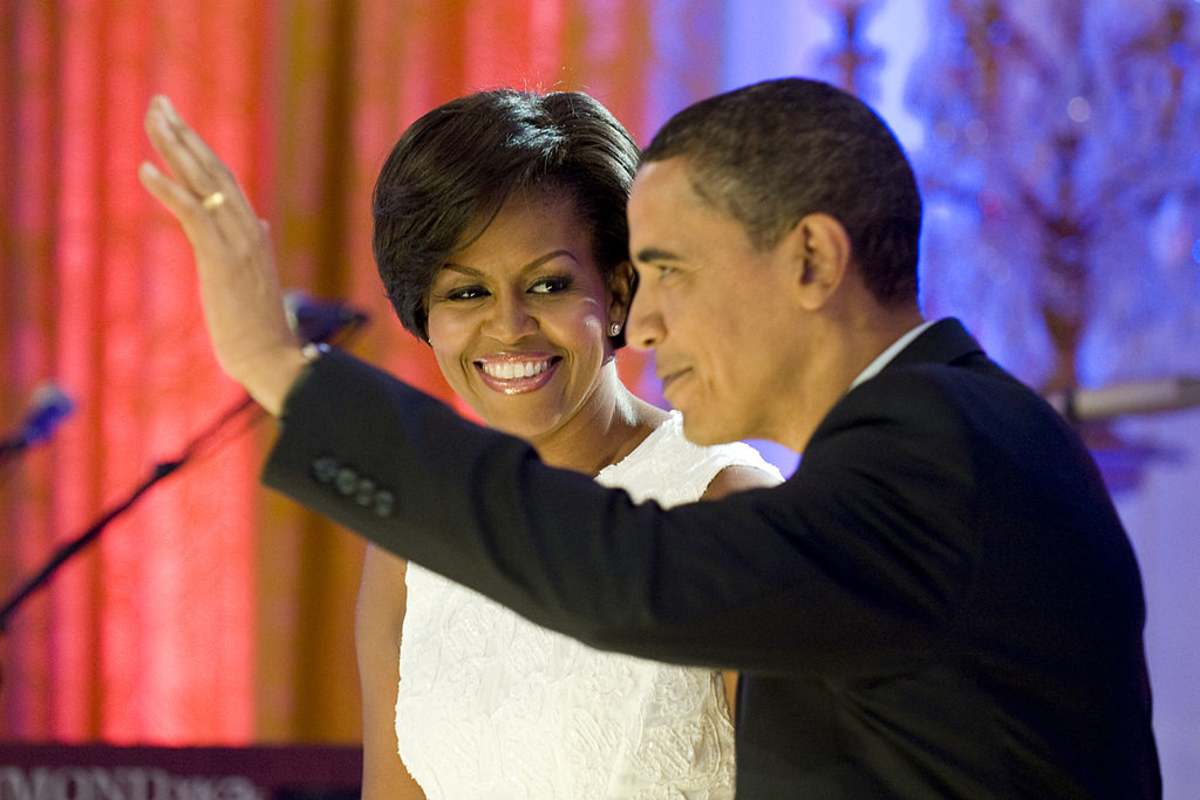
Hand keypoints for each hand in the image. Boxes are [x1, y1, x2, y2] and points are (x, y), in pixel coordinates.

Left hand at [138, 95, 304, 414]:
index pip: (224, 180)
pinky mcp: (221, 259)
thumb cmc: (260, 328)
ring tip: (152, 118)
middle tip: (159, 101)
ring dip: (175, 148)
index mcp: (253, 232)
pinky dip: (170, 190)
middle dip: (184, 133)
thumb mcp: (255, 278)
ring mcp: (237, 242)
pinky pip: (193, 214)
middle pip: (213, 169)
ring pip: (204, 183)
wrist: (273, 357)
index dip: (199, 149)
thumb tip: (261, 224)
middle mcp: (248, 229)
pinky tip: (146, 169)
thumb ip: (255, 246)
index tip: (176, 123)